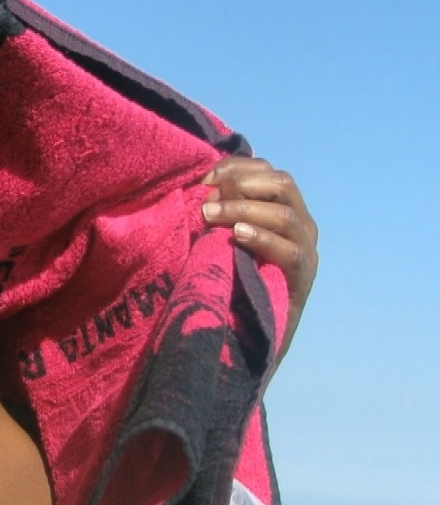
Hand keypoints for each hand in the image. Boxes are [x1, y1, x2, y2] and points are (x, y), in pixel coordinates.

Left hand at [201, 157, 317, 360]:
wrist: (249, 337)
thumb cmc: (230, 280)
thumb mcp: (222, 238)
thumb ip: (219, 211)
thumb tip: (197, 184)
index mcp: (282, 208)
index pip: (267, 171)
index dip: (235, 167)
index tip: (202, 177)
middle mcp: (301, 224)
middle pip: (282, 184)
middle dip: (241, 184)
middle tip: (206, 200)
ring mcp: (307, 250)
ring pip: (285, 215)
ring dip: (243, 210)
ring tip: (210, 216)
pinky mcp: (304, 279)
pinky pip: (291, 252)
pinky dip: (263, 239)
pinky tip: (237, 236)